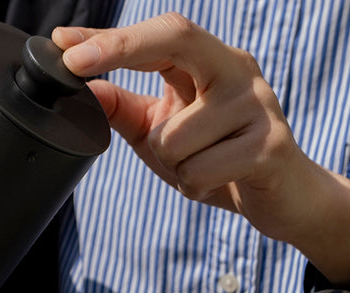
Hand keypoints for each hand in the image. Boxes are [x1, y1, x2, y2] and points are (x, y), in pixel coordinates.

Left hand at [52, 13, 349, 285]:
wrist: (285, 199)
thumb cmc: (222, 162)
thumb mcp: (164, 134)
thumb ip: (126, 111)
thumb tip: (85, 90)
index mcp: (212, 62)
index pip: (160, 35)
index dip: (109, 39)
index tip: (63, 45)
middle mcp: (237, 71)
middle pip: (177, 37)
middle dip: (120, 48)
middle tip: (77, 66)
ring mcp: (258, 105)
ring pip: (172, 137)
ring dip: (173, 167)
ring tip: (202, 169)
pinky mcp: (270, 146)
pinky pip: (197, 171)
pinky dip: (194, 187)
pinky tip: (219, 183)